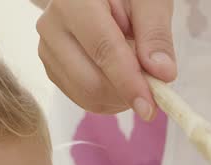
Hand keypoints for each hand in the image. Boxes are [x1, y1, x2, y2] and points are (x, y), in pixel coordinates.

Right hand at [35, 0, 175, 120]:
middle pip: (90, 81)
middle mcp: (52, 26)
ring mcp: (48, 50)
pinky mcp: (52, 68)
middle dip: (126, 93)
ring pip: (87, 95)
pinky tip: (122, 78)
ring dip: (120, 97)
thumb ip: (156, 34)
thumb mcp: (149, 2)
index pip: (103, 50)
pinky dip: (109, 99)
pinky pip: (83, 99)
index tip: (149, 107)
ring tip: (136, 71)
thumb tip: (163, 74)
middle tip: (153, 84)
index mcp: (73, 2)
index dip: (128, 82)